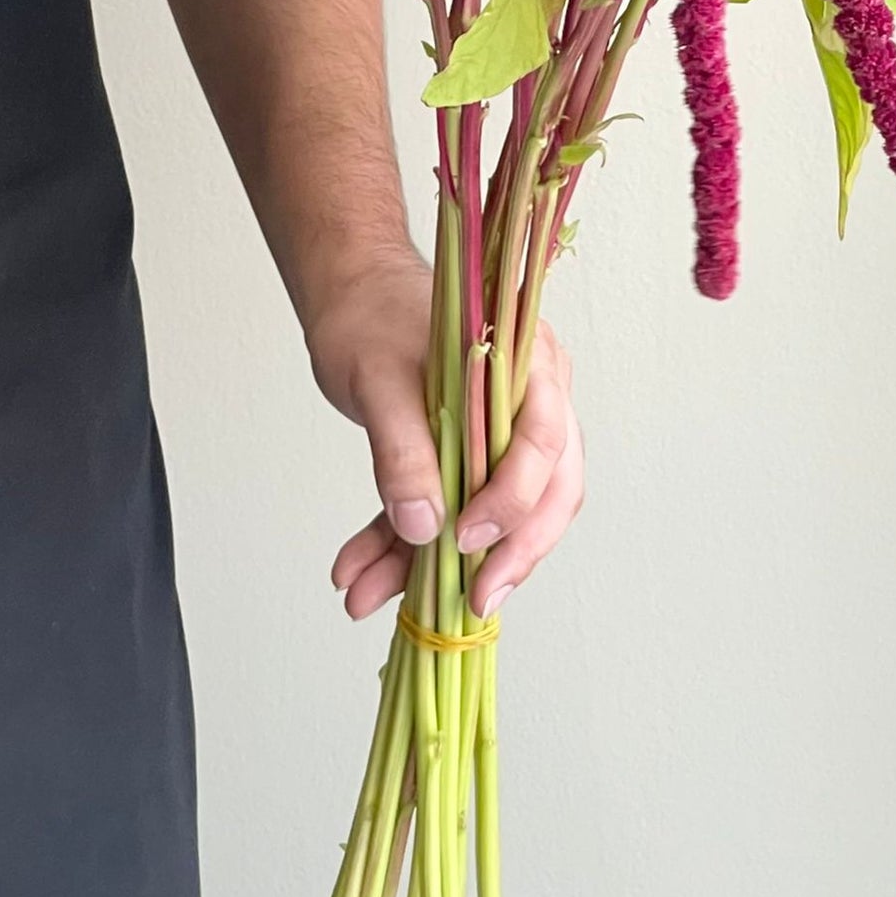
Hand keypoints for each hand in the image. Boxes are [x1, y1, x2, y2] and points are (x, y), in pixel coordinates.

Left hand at [308, 257, 585, 622]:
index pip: (545, 442)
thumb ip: (402, 450)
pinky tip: (359, 575)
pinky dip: (406, 549)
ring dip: (436, 565)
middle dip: (507, 555)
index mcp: (529, 364)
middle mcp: (533, 400)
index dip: (514, 499)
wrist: (349, 293)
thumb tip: (425, 527)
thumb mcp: (377, 379)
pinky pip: (451, 511)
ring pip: (495, 514)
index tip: (468, 540)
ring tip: (367, 596)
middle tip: (471, 603)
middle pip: (546, 492)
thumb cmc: (371, 315)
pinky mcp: (467, 457)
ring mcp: (503, 432)